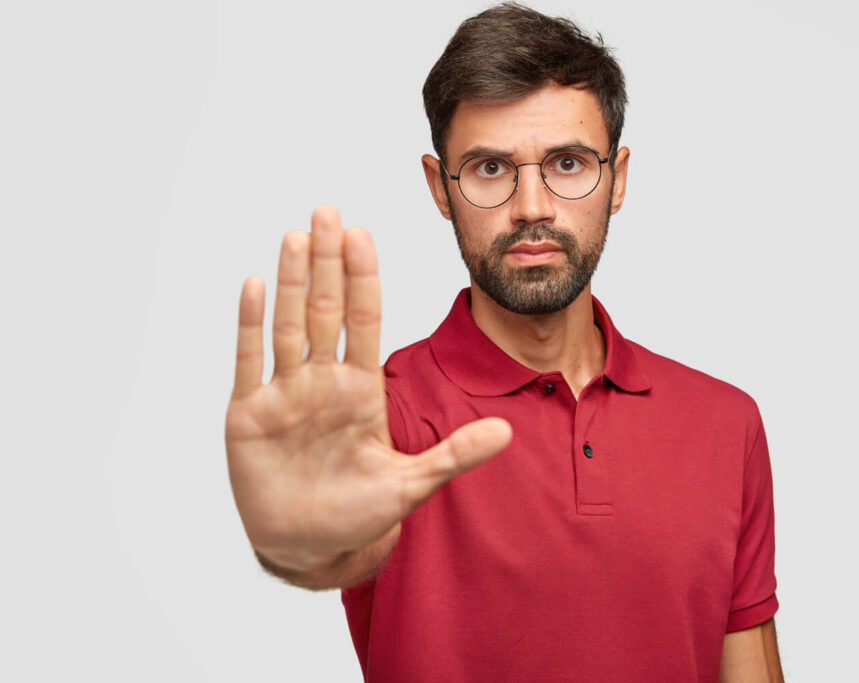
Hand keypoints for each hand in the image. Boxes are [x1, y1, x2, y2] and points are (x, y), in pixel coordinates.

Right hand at [225, 206, 511, 573]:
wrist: (307, 546)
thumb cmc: (358, 514)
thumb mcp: (411, 484)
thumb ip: (455, 455)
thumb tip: (508, 432)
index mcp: (360, 390)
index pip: (364, 320)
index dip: (364, 278)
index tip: (364, 234)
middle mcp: (323, 381)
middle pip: (326, 309)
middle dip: (329, 261)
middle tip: (328, 211)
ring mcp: (285, 394)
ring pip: (289, 324)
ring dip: (292, 280)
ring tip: (297, 235)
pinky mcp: (249, 414)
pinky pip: (251, 360)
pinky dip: (252, 324)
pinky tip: (256, 284)